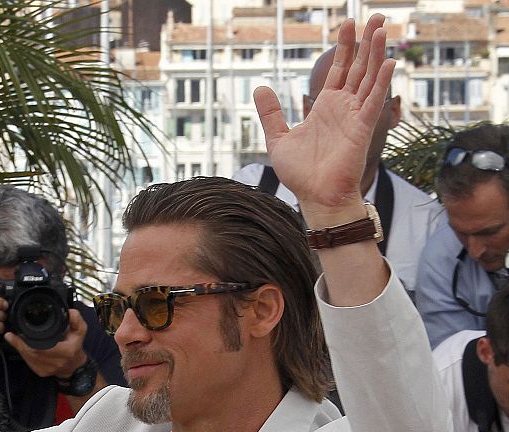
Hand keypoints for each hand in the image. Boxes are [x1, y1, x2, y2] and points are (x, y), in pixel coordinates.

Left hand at [4, 308, 88, 378]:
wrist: (74, 366)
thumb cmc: (76, 347)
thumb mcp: (80, 330)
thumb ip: (76, 319)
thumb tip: (69, 312)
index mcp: (66, 351)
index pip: (41, 348)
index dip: (26, 342)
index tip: (16, 334)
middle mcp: (56, 362)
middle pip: (31, 353)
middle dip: (20, 343)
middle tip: (11, 335)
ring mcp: (47, 369)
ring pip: (28, 358)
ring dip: (20, 348)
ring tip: (13, 338)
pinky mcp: (41, 372)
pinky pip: (28, 362)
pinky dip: (23, 354)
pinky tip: (20, 346)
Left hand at [254, 14, 394, 221]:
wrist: (316, 198)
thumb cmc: (300, 174)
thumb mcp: (278, 138)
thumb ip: (271, 113)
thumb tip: (259, 87)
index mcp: (326, 108)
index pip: (338, 70)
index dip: (344, 47)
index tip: (348, 24)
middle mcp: (344, 108)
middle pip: (358, 67)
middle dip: (365, 41)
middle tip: (374, 16)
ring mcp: (355, 116)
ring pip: (369, 78)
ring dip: (376, 54)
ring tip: (381, 28)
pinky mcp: (363, 128)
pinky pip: (374, 101)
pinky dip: (381, 81)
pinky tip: (388, 61)